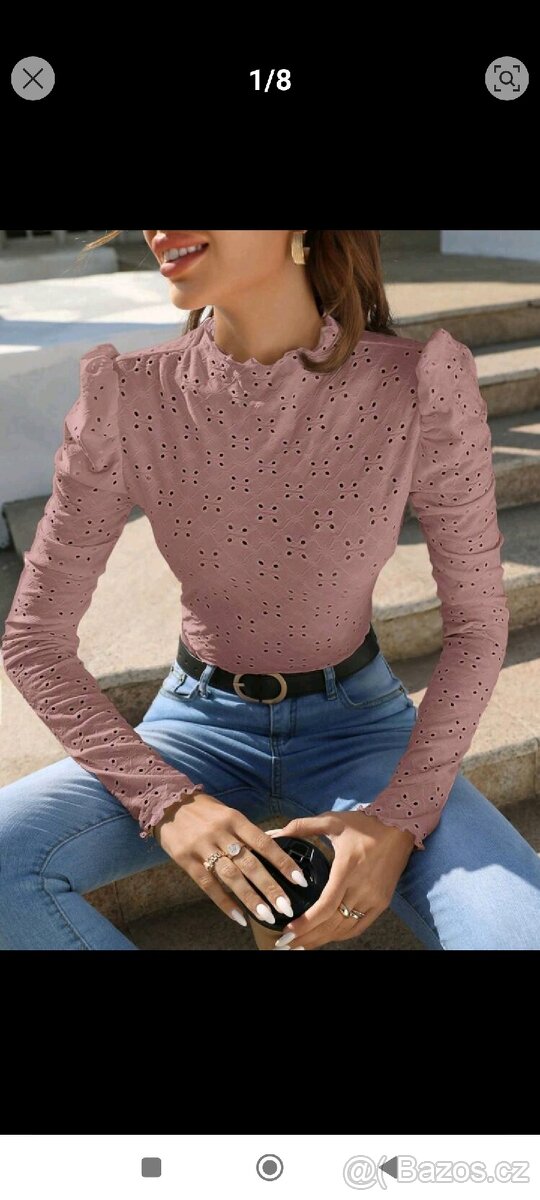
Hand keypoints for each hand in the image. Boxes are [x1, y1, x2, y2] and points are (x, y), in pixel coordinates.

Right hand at [153, 793, 308, 927]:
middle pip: (250, 864)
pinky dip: (224, 903)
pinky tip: (239, 917)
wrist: (166, 802)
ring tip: (266, 916)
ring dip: (250, 899)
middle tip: (286, 907)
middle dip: (270, 887)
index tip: (299, 880)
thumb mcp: (228, 814)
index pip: (264, 843)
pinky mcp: (186, 860)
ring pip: (231, 877)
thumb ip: (247, 833)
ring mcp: (202, 847)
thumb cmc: (204, 811)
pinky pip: (208, 885)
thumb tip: (273, 850)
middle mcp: (221, 833)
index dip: (283, 862)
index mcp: (235, 820)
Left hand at [269, 811, 414, 949]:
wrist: (400, 826)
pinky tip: (326, 938)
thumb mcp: (331, 820)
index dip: (306, 923)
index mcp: (347, 869)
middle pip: (332, 923)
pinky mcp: (382, 903)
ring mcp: (374, 898)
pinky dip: (341, 935)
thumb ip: (301, 827)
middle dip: (307, 937)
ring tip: (301, 945)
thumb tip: (274, 833)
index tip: (287, 932)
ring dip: (322, 939)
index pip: (326, 906)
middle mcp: (362, 888)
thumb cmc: (364, 823)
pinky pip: (359, 926)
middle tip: (284, 944)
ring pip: (344, 928)